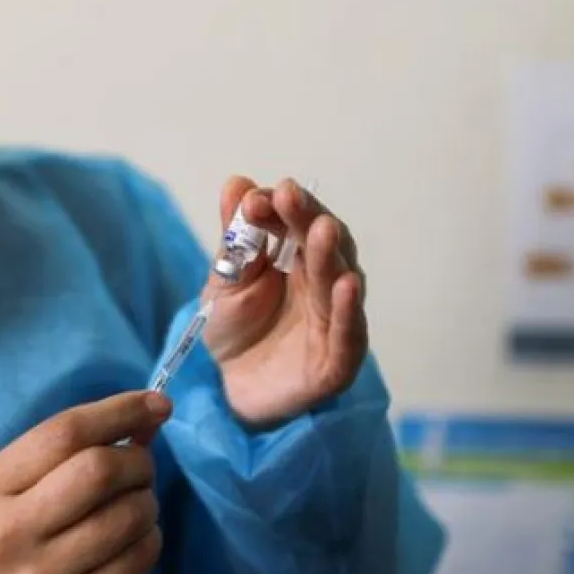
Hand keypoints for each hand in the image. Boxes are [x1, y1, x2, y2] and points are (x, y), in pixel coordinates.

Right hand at [0, 392, 170, 573]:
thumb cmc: (9, 533)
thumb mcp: (16, 484)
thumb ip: (69, 447)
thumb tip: (148, 413)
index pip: (64, 433)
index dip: (118, 411)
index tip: (156, 402)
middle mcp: (12, 535)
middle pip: (99, 471)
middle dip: (138, 460)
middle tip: (140, 467)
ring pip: (129, 515)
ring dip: (147, 500)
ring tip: (134, 504)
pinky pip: (141, 557)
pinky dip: (149, 537)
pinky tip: (132, 538)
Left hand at [202, 177, 368, 428]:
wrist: (229, 391)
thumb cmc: (235, 330)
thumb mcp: (225, 280)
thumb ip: (234, 238)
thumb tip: (236, 182)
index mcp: (299, 259)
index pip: (298, 223)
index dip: (282, 207)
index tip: (256, 198)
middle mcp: (324, 284)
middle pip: (324, 246)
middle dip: (309, 219)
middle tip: (290, 197)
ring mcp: (334, 322)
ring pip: (339, 284)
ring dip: (330, 255)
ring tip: (322, 230)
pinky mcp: (337, 362)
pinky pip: (348, 335)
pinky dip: (348, 312)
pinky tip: (346, 285)